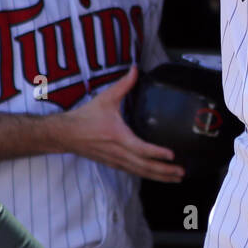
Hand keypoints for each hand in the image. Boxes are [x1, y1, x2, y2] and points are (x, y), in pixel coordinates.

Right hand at [53, 64, 184, 182]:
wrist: (66, 134)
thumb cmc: (85, 117)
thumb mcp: (106, 98)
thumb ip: (124, 84)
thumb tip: (135, 68)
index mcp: (118, 136)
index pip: (140, 148)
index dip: (157, 153)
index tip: (171, 155)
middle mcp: (118, 152)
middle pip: (144, 166)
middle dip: (164, 171)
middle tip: (181, 173)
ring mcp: (116, 161)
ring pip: (140, 172)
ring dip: (159, 176)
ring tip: (176, 178)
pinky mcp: (114, 164)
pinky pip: (134, 172)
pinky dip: (148, 176)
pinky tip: (158, 176)